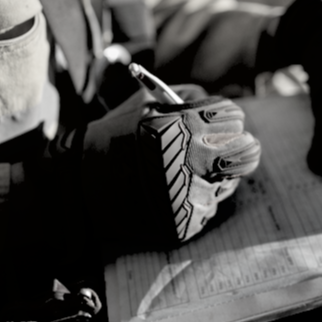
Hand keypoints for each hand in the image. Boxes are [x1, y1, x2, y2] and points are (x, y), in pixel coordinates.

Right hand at [80, 84, 260, 252]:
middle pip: (245, 154)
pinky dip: (195, 201)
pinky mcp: (184, 224)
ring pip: (227, 184)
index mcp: (181, 126)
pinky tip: (170, 194)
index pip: (233, 118)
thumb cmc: (112, 138)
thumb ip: (186, 97)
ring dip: (214, 178)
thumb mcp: (145, 103)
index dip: (228, 118)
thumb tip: (220, 107)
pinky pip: (207, 209)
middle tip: (224, 149)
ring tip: (183, 173)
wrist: (77, 187)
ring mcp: (189, 197)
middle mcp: (190, 162)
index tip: (222, 122)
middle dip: (237, 148)